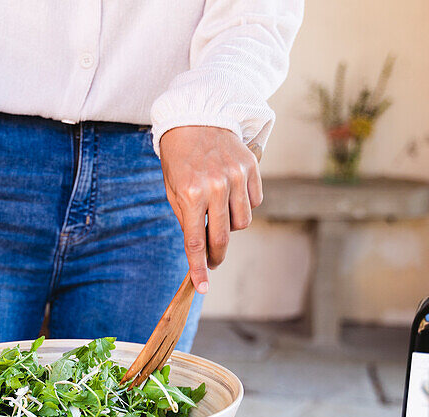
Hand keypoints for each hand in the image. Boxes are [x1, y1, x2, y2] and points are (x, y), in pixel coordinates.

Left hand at [159, 126, 261, 293]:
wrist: (197, 117)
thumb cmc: (180, 158)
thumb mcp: (173, 189)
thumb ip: (186, 219)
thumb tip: (199, 249)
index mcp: (190, 193)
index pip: (196, 240)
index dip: (199, 267)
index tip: (202, 287)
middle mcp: (215, 186)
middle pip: (223, 237)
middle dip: (217, 254)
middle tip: (213, 260)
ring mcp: (236, 177)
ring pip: (242, 222)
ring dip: (231, 225)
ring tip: (218, 212)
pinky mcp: (252, 168)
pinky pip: (254, 202)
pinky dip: (244, 205)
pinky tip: (232, 194)